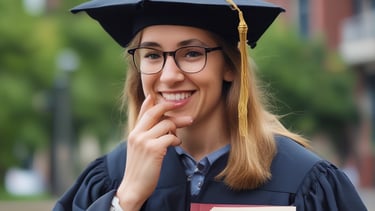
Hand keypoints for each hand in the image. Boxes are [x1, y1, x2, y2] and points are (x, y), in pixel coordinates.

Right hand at [116, 95, 192, 209]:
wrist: (133, 187)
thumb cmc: (140, 169)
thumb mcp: (139, 148)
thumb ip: (146, 134)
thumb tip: (161, 123)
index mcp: (133, 132)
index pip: (144, 111)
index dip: (153, 101)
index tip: (163, 96)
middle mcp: (137, 134)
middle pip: (156, 111)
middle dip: (170, 106)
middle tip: (183, 105)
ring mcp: (144, 141)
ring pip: (167, 124)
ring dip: (176, 129)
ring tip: (177, 137)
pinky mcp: (154, 149)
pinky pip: (171, 137)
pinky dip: (176, 140)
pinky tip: (176, 145)